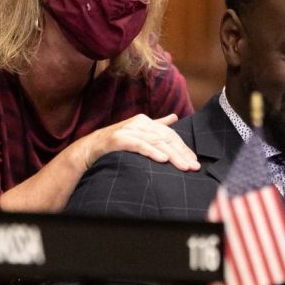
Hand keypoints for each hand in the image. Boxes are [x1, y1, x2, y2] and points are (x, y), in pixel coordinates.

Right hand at [77, 113, 200, 171]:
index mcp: (145, 121)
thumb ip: (157, 125)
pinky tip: (163, 159)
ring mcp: (128, 130)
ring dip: (172, 155)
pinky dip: (152, 152)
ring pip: (155, 142)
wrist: (90, 148)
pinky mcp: (118, 139)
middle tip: (193, 167)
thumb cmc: (116, 143)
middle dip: (181, 153)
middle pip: (166, 138)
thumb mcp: (139, 133)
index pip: (169, 134)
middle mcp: (138, 123)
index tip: (195, 161)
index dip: (183, 148)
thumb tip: (175, 117)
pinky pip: (139, 145)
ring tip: (184, 166)